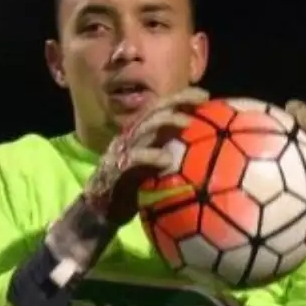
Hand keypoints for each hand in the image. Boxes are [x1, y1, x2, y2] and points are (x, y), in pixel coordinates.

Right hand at [45, 86, 208, 285]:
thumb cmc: (131, 189)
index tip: (205, 96)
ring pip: (143, 128)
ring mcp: (120, 151)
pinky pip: (133, 158)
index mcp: (138, 134)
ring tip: (186, 123)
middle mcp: (129, 137)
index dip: (180, 98)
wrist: (100, 210)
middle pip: (153, 111)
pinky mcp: (115, 169)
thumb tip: (203, 149)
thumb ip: (170, 153)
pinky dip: (150, 156)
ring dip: (165, 122)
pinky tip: (166, 159)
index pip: (159, 108)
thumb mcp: (154, 167)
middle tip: (201, 99)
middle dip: (176, 101)